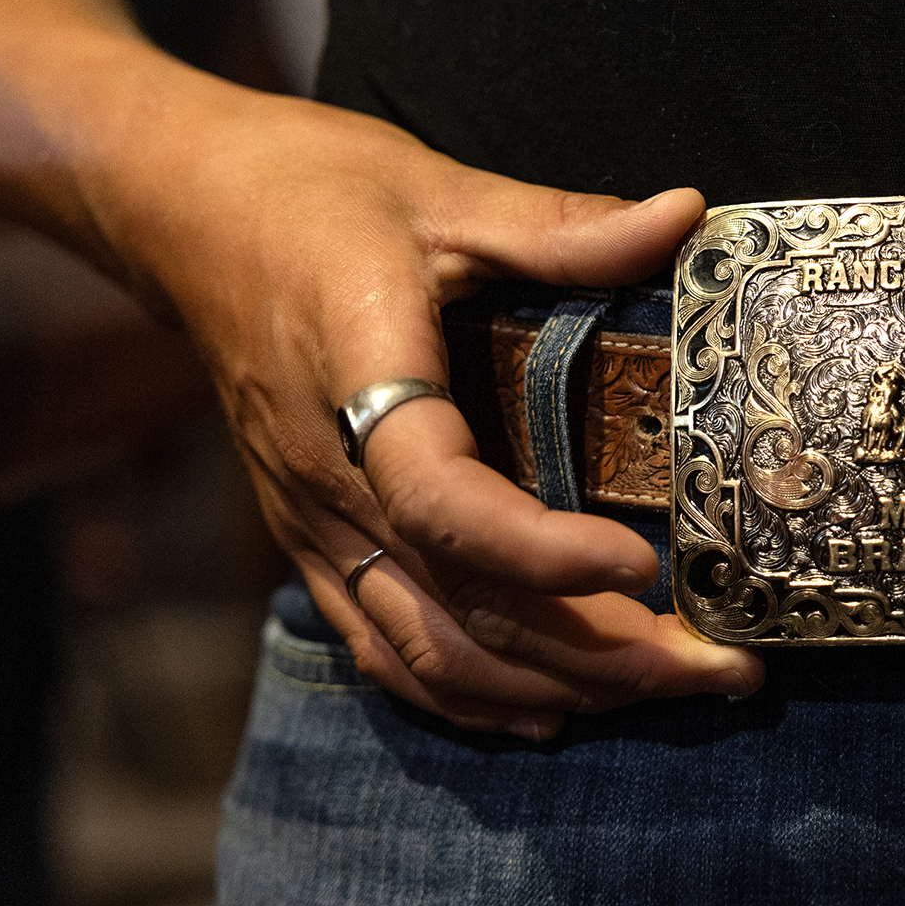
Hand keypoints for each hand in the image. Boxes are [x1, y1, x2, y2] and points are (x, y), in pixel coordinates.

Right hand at [83, 56, 760, 738]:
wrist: (184, 212)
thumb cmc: (311, 192)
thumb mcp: (443, 192)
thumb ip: (562, 226)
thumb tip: (686, 214)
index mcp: (361, 382)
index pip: (444, 501)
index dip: (542, 552)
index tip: (643, 564)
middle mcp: (329, 478)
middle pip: (461, 608)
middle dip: (600, 656)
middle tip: (721, 667)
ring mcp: (313, 522)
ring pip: (427, 652)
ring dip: (551, 687)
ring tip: (666, 690)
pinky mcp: (310, 540)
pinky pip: (383, 646)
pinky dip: (466, 696)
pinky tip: (546, 713)